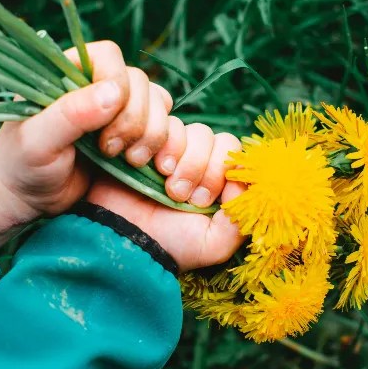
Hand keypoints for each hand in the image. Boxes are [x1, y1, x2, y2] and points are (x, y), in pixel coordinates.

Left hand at [0, 41, 173, 248]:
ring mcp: (119, 112)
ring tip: (130, 162)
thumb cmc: (21, 165)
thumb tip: (114, 93)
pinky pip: (167, 128)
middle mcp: (97, 87)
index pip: (109, 57)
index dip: (117, 83)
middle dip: (135, 120)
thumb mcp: (37, 141)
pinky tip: (155, 167)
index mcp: (68, 73)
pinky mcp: (134, 138)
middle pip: (140, 82)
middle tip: (110, 151)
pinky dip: (166, 146)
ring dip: (152, 134)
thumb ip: (71, 114)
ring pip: (158, 103)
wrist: (28, 202)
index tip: (105, 122)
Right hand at [86, 126, 245, 271]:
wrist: (123, 239)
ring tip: (166, 187)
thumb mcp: (214, 243)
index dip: (224, 172)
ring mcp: (175, 150)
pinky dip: (164, 145)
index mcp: (219, 184)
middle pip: (219, 140)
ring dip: (184, 159)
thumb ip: (240, 218)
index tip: (206, 200)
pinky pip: (169, 125)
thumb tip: (244, 184)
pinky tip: (148, 167)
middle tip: (182, 196)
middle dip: (202, 168)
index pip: (237, 157)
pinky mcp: (151, 141)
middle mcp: (201, 163)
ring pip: (196, 131)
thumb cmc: (169, 244)